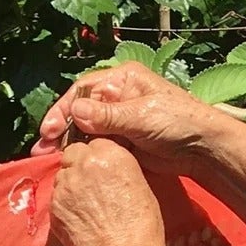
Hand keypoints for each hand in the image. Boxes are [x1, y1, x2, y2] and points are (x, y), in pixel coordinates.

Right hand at [29, 62, 242, 170]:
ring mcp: (118, 120)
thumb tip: (75, 113)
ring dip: (67, 144)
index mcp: (122, 80)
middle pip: (79, 110)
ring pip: (85, 130)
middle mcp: (117, 96)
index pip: (83, 91)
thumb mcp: (141, 116)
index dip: (64, 110)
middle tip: (42, 150)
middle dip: (60, 129)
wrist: (203, 148)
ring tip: (48, 160)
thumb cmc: (178, 121)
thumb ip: (108, 116)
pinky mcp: (122, 141)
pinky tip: (68, 165)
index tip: (50, 131)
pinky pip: (95, 145)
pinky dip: (81, 154)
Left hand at [49, 139, 164, 245]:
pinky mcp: (54, 207)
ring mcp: (65, 185)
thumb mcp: (141, 188)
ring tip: (86, 206)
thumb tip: (110, 172)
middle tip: (91, 187)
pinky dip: (64, 204)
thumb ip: (121, 170)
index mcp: (111, 154)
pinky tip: (78, 219)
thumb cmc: (141, 229)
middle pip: (74, 154)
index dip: (98, 158)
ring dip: (71, 185)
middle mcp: (84, 164)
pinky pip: (56, 197)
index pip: (95, 143)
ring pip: (63, 175)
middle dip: (80, 166)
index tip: (103, 172)